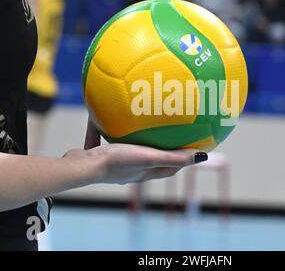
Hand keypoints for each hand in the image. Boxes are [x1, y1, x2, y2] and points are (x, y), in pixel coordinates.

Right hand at [76, 117, 206, 184]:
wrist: (81, 166)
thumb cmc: (117, 162)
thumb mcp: (149, 157)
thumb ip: (175, 157)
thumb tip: (204, 156)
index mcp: (145, 173)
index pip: (169, 168)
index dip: (182, 160)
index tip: (191, 148)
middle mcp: (131, 170)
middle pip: (151, 159)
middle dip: (161, 148)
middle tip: (168, 131)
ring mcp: (113, 165)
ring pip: (127, 150)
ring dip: (134, 139)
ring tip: (137, 122)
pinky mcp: (97, 156)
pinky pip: (104, 139)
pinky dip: (106, 129)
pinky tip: (105, 112)